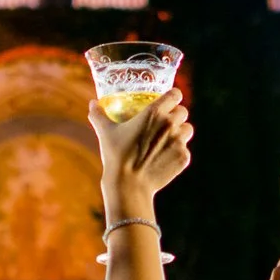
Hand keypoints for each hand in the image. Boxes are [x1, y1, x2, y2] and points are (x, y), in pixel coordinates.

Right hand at [88, 88, 191, 206]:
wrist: (129, 185)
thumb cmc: (116, 156)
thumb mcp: (105, 132)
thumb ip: (99, 115)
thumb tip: (92, 104)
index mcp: (155, 112)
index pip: (175, 94)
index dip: (173, 96)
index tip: (168, 100)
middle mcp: (170, 124)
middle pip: (183, 111)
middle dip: (176, 114)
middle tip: (165, 122)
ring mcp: (179, 141)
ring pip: (187, 129)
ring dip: (181, 131)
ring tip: (169, 138)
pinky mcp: (183, 157)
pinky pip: (185, 149)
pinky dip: (178, 152)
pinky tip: (166, 157)